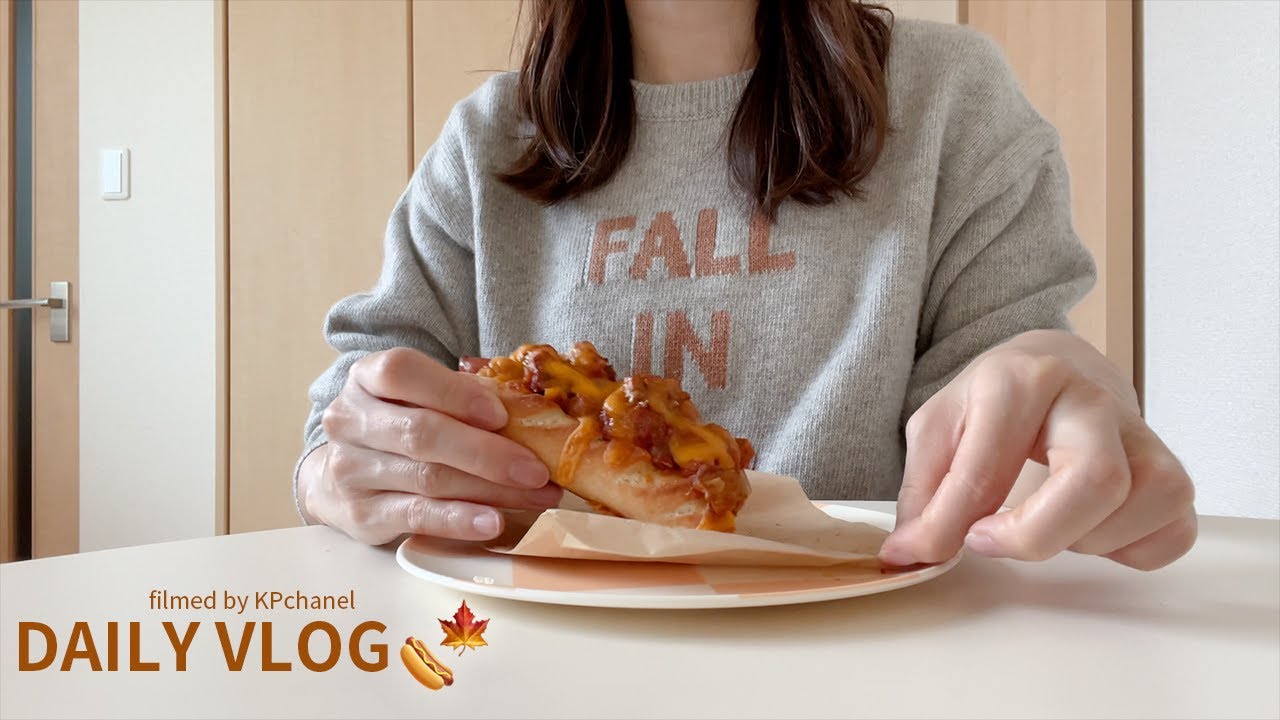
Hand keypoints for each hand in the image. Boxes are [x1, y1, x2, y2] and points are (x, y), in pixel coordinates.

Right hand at [297, 347, 561, 544]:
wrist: (339, 476)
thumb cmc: (398, 426)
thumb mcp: (419, 398)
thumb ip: (461, 397)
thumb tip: (528, 412)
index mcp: (366, 378)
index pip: (401, 372)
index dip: (452, 392)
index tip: (500, 414)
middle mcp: (349, 420)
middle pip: (422, 434)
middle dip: (488, 453)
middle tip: (538, 470)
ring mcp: (350, 470)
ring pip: (428, 478)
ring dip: (490, 490)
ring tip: (536, 497)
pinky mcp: (360, 514)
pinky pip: (417, 516)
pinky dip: (459, 520)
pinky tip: (493, 522)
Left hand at [882, 330, 1196, 570]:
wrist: (1056, 365)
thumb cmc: (992, 401)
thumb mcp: (938, 428)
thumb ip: (922, 493)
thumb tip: (909, 555)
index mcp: (1022, 380)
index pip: (990, 469)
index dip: (957, 524)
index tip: (943, 543)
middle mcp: (1091, 398)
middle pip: (1096, 482)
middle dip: (1036, 536)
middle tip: (994, 541)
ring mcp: (1142, 433)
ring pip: (1139, 508)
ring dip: (1082, 539)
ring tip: (1046, 518)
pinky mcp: (1175, 469)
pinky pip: (1173, 531)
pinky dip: (1129, 549)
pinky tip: (1090, 527)